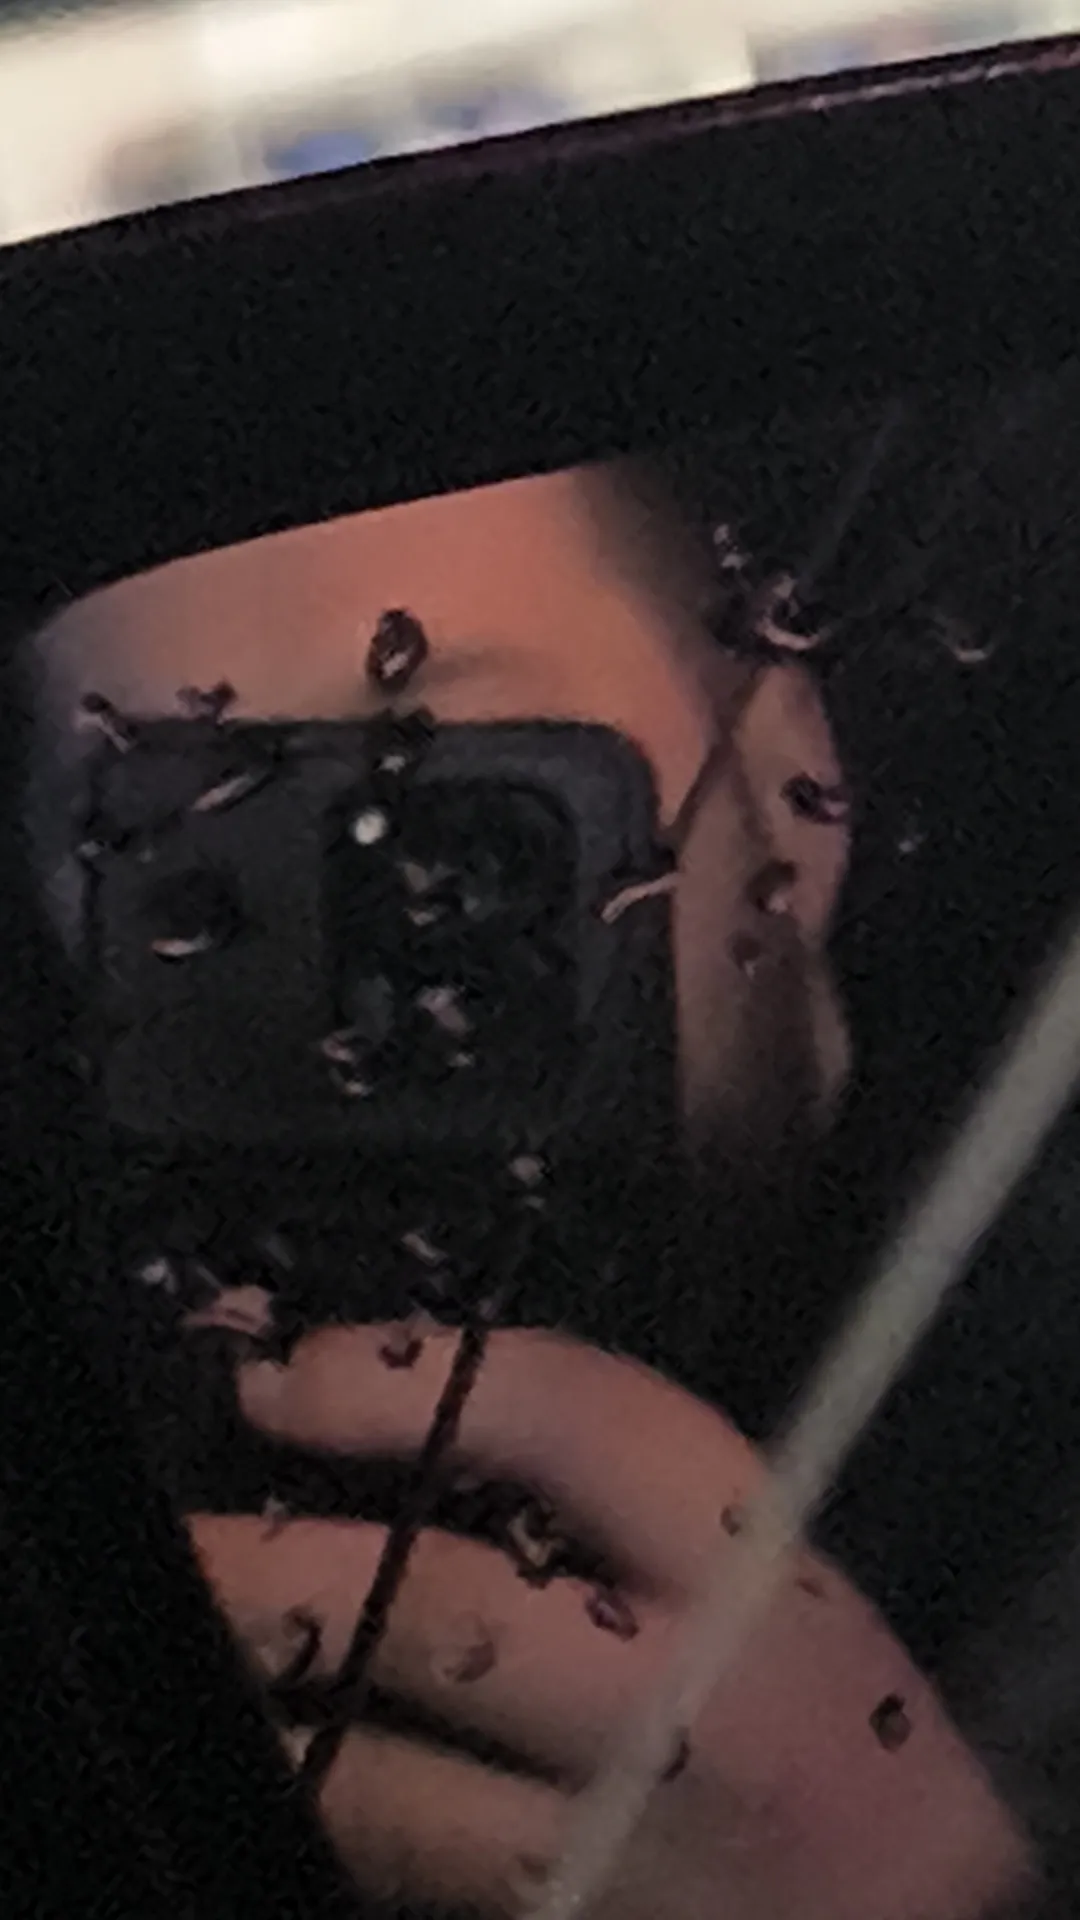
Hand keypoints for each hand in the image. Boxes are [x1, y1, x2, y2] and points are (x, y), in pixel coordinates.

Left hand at [185, 1320, 1034, 1918]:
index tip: (285, 1377)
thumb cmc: (813, 1692)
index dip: (410, 1382)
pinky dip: (335, 1805)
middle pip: (448, 1619)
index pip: (579, 1422)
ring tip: (196, 1643)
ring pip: (393, 1786)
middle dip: (281, 1575)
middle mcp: (689, 1707)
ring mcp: (623, 1849)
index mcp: (748, 1565)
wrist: (911, 1903)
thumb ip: (601, 1466)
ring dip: (274, 1712)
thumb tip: (388, 1394)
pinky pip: (411, 1872)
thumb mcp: (755, 1549)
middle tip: (183, 1535)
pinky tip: (287, 1756)